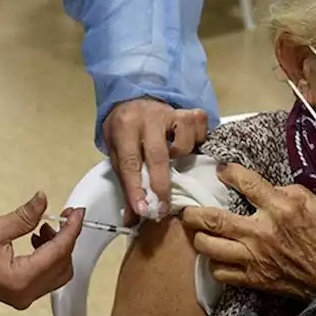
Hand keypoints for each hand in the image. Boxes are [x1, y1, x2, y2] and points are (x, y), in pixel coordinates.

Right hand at [0, 192, 84, 308]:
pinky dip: (49, 258)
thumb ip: (24, 216)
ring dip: (58, 249)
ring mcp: (25, 297)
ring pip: (58, 273)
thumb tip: (44, 199)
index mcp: (21, 279)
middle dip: (66, 240)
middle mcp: (27, 293)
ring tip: (42, 227)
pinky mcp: (21, 294)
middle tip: (61, 216)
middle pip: (63, 266)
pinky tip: (36, 239)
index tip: (77, 211)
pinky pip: (47, 277)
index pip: (58, 253)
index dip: (71, 230)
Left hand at [103, 99, 208, 221]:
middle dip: (161, 186)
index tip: (143, 211)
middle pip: (157, 156)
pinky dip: (197, 141)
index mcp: (124, 127)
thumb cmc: (124, 129)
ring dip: (181, 157)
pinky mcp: (188, 111)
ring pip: (183, 142)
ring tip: (175, 160)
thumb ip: (125, 182)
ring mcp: (170, 112)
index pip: (129, 162)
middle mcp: (148, 118)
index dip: (136, 189)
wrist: (134, 98)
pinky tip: (188, 144)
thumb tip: (133, 217)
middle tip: (163, 208)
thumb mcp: (116, 151)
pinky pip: (200, 129)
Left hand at [179, 164, 315, 298]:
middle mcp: (260, 232)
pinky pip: (221, 273)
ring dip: (198, 238)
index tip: (221, 170)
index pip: (246, 183)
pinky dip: (214, 264)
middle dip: (193, 212)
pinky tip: (217, 257)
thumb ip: (289, 192)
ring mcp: (253, 258)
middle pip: (213, 220)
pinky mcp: (253, 279)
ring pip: (209, 247)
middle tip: (186, 208)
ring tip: (197, 232)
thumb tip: (268, 189)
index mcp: (279, 209)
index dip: (229, 173)